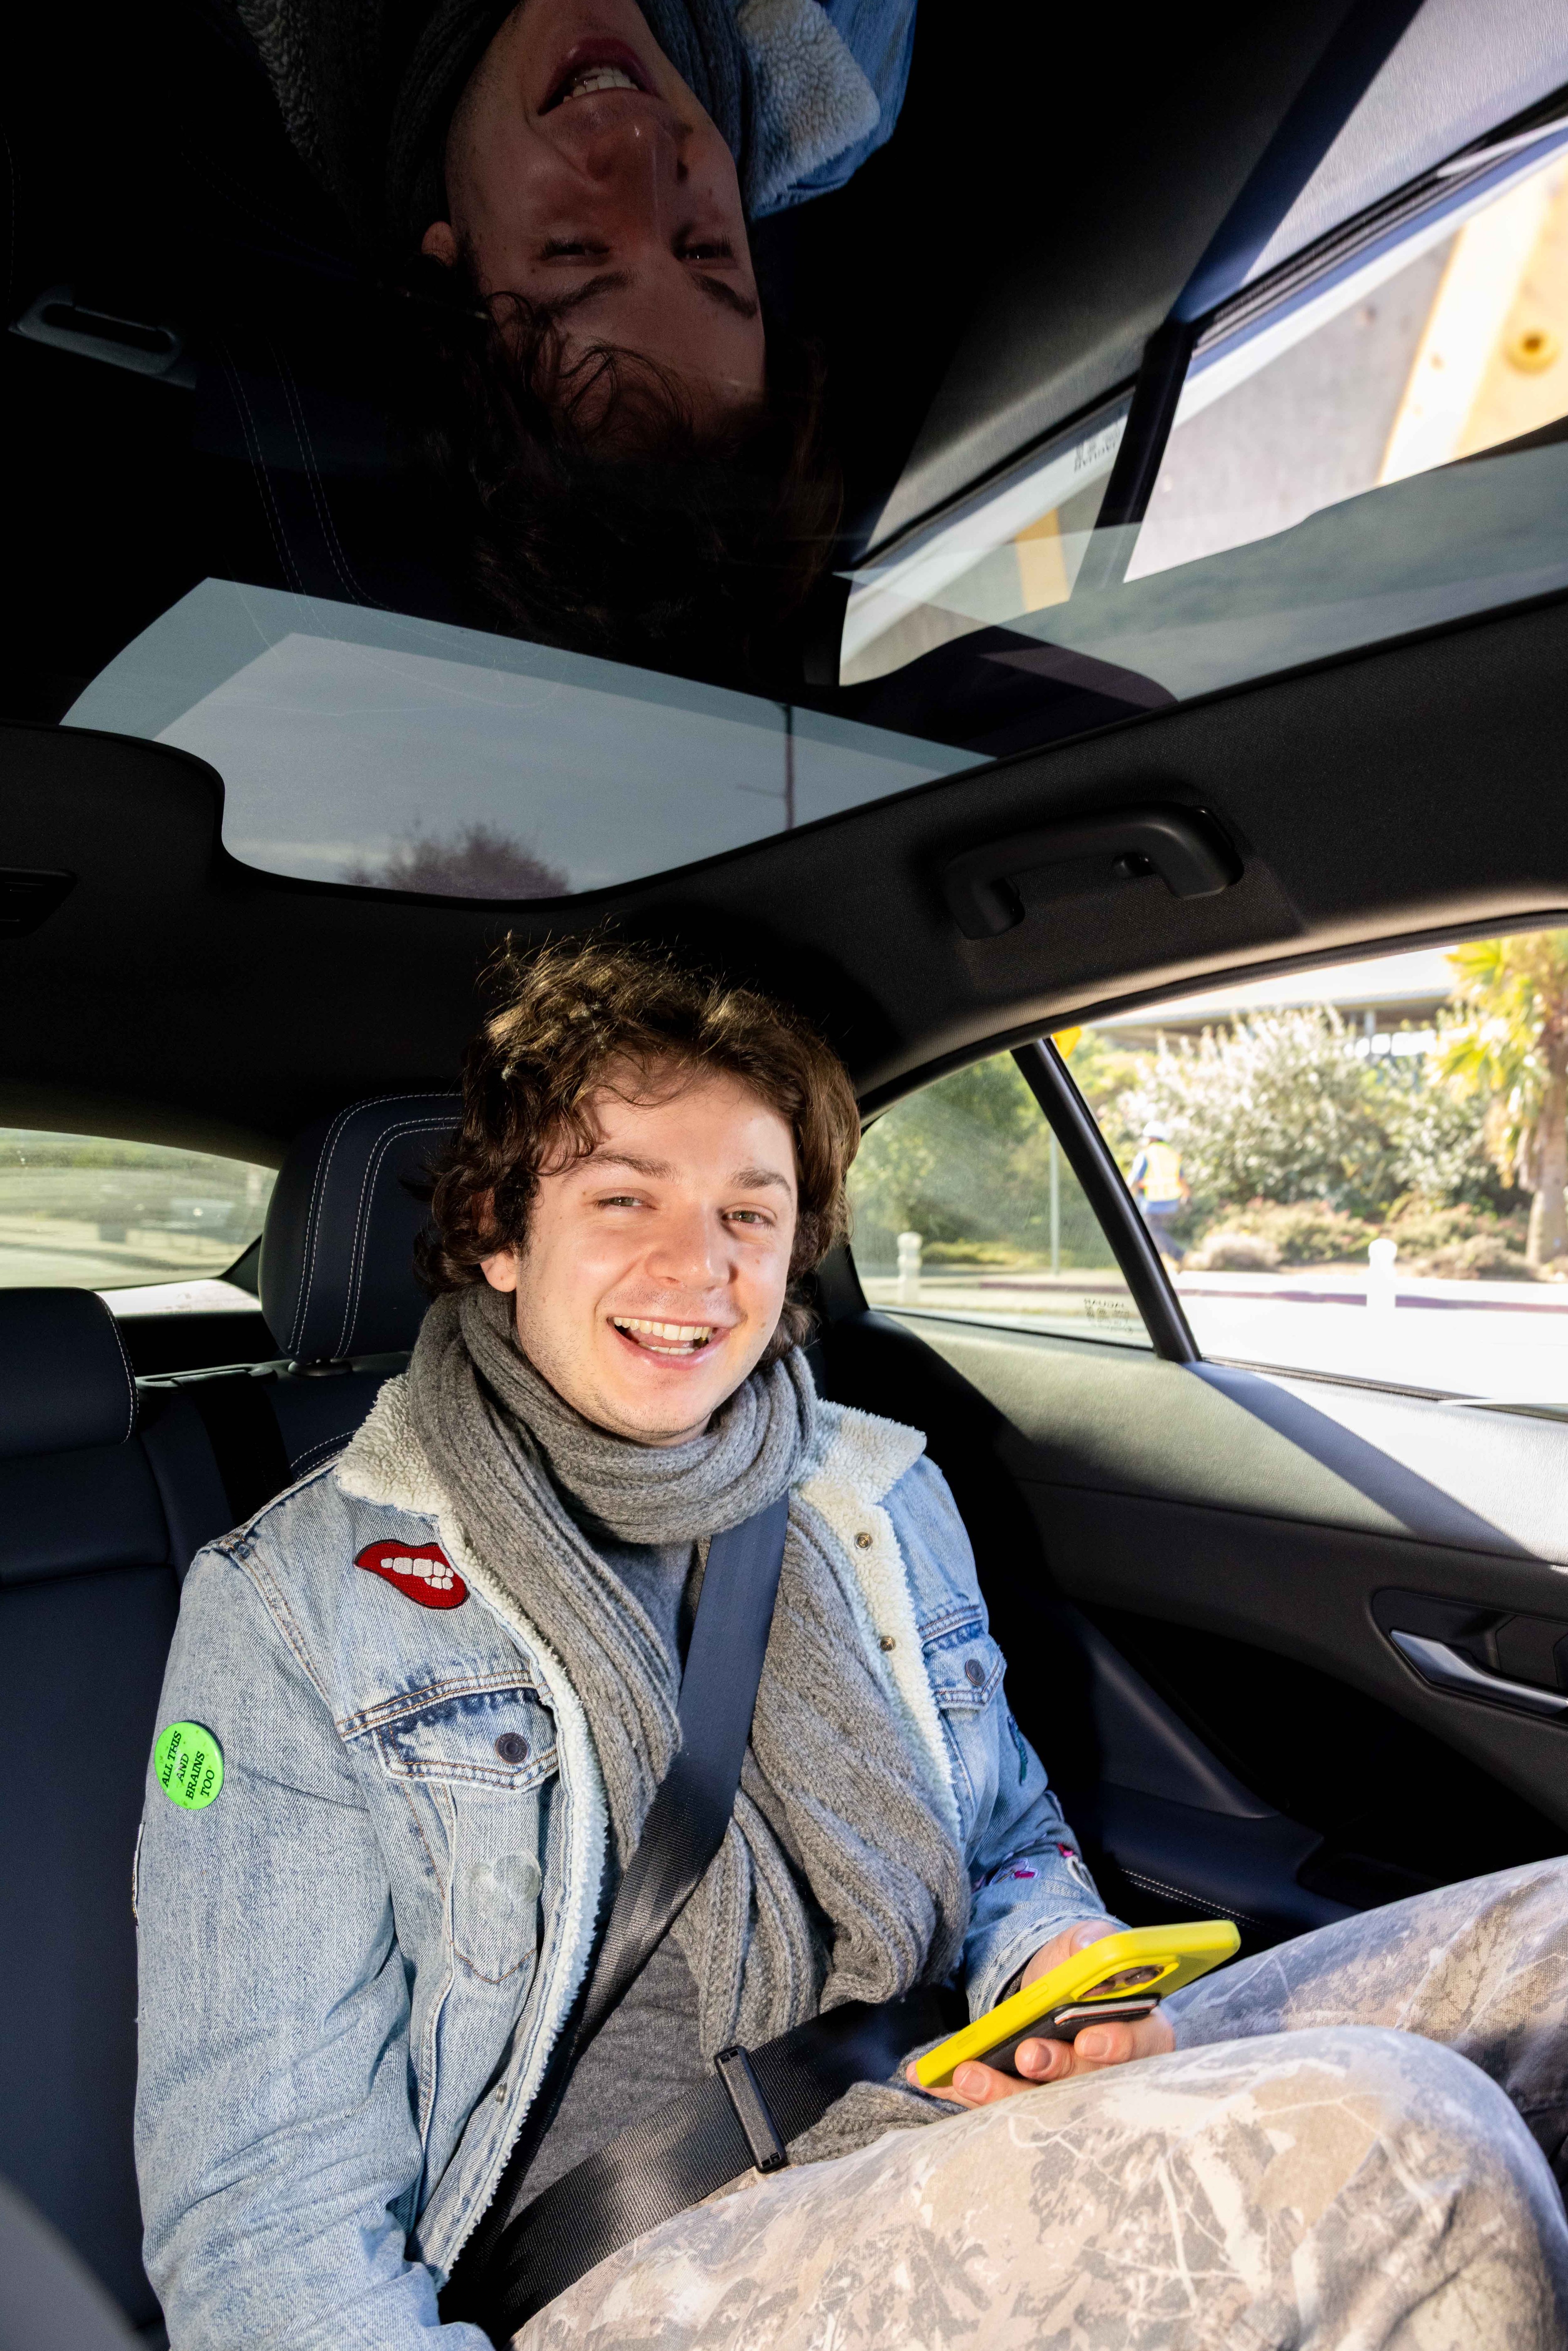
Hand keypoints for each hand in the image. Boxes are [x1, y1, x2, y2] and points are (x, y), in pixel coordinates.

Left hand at [906, 1919, 1173, 2107]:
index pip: (1141, 2046)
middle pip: (1087, 2083)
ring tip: (968, 2072)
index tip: (1089, 2039)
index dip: (1118, 2045)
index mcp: (1140, 2030)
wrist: (1049, 1982)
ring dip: (1002, 2090)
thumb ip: (1093, 1942)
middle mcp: (1109, 2072)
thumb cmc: (1081, 1966)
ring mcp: (1064, 2092)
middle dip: (1054, 2069)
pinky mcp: (1024, 2096)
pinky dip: (965, 2092)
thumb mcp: (1088, 1942)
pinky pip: (998, 2100)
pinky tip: (934, 2079)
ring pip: (1039, 2104)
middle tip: (1027, 2055)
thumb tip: (1088, 1947)